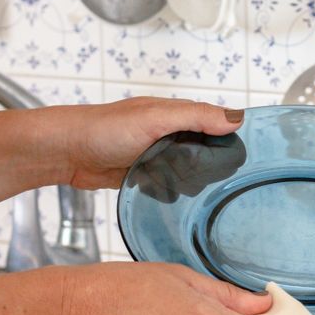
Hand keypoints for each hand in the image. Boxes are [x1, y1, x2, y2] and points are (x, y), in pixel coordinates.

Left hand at [62, 97, 244, 190]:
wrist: (64, 152)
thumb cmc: (103, 128)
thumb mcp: (155, 118)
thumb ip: (195, 116)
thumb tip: (236, 117)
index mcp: (175, 113)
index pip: (215, 122)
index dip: (233, 136)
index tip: (250, 156)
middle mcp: (168, 133)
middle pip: (205, 150)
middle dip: (216, 165)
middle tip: (226, 182)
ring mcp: (155, 155)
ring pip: (188, 170)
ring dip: (194, 182)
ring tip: (201, 194)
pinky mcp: (143, 175)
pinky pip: (168, 186)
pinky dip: (174, 193)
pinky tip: (178, 201)